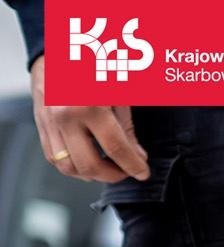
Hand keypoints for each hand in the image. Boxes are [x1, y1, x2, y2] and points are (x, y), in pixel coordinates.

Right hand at [28, 57, 148, 182]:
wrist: (57, 54)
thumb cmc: (92, 70)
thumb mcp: (117, 94)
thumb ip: (127, 130)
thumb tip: (138, 158)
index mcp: (88, 106)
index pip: (115, 148)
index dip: (133, 166)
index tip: (143, 173)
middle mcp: (65, 117)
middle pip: (89, 164)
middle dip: (113, 175)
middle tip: (126, 170)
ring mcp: (49, 122)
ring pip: (69, 167)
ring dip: (92, 174)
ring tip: (109, 167)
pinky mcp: (40, 126)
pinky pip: (54, 158)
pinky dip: (74, 167)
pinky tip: (89, 161)